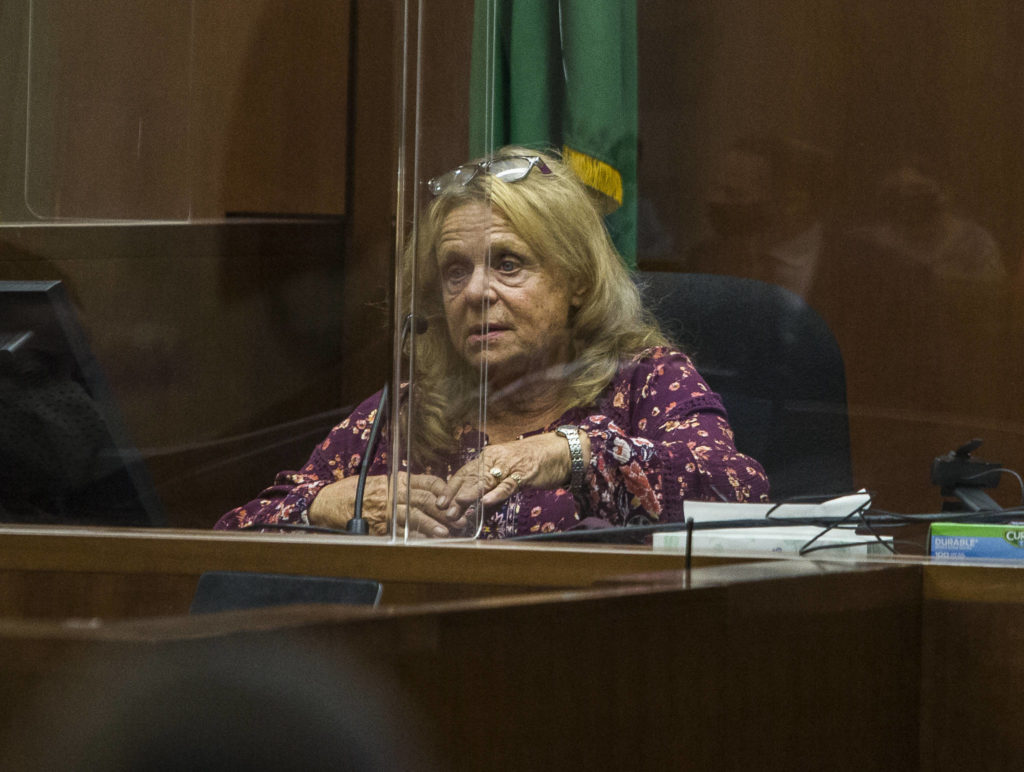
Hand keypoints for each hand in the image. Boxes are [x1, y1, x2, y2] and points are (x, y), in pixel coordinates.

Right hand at [309, 472, 457, 536]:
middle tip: (460, 518)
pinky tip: (424, 542)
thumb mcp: (381, 481)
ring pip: (413, 516)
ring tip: (445, 532)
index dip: (444, 489)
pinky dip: (413, 537)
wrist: (327, 502)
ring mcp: (386, 510)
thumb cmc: (355, 491)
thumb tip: (428, 492)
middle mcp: (394, 493)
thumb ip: (403, 486)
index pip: (428, 481)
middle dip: (445, 509)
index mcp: (397, 480)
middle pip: (425, 499)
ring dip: (431, 524)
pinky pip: (399, 532)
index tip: (456, 497)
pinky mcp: (378, 526)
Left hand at [438, 431, 590, 514]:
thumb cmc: (532, 463)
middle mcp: (495, 459)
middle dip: (456, 494)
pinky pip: (508, 485)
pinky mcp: (524, 473)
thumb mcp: (507, 474)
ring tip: (459, 505)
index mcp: (489, 458)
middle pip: (471, 477)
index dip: (451, 486)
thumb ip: (492, 488)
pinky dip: (497, 493)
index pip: (464, 472)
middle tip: (444, 510)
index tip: (439, 501)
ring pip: (486, 480)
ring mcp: (510, 465)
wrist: (559, 452)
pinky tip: (487, 501)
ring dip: (472, 494)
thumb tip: (477, 507)